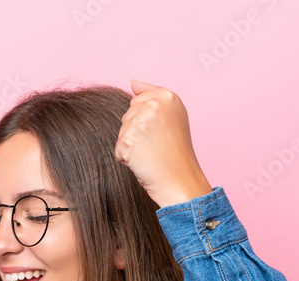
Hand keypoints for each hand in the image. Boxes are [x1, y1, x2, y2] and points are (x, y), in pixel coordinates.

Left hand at [114, 78, 212, 207]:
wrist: (181, 181)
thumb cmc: (177, 153)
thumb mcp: (172, 116)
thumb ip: (152, 95)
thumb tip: (133, 81)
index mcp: (167, 96)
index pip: (138, 101)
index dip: (147, 121)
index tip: (163, 133)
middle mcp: (154, 105)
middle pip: (128, 114)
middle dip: (137, 131)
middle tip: (157, 146)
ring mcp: (140, 123)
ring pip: (122, 131)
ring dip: (131, 145)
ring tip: (151, 154)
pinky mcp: (127, 141)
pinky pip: (118, 148)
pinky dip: (127, 159)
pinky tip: (143, 163)